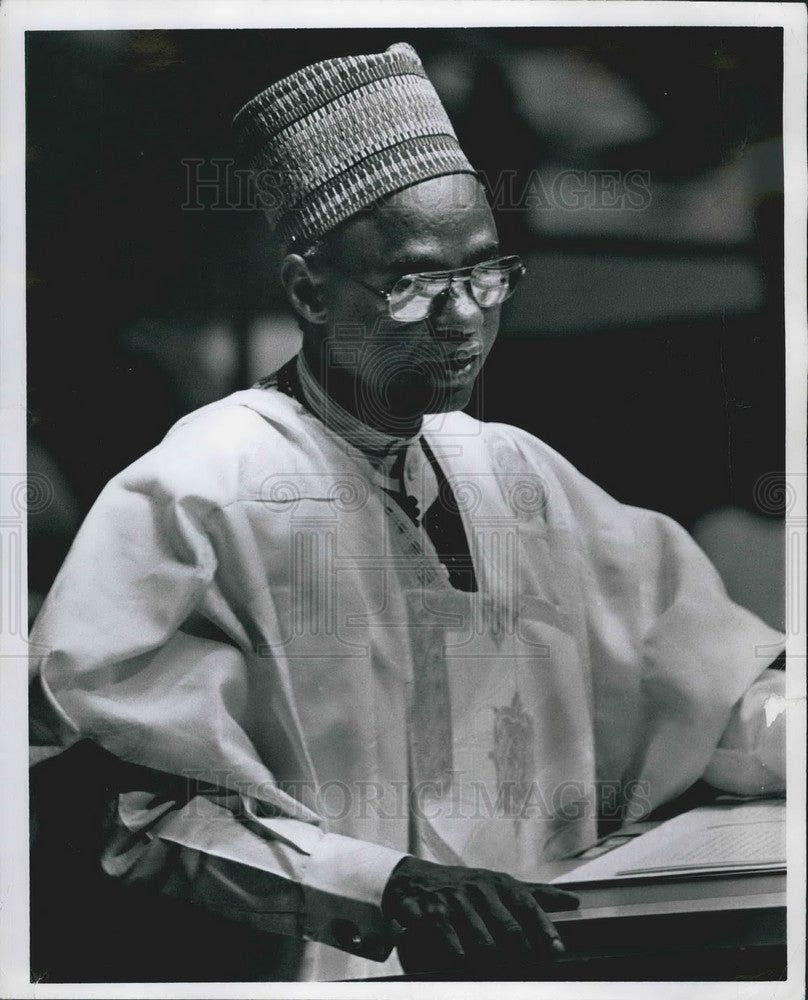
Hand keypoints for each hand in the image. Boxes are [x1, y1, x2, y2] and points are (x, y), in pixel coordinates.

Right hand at [381, 856, 578, 973]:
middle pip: (509, 929)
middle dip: (523, 953)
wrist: (412, 879)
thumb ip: (534, 894)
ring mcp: (455, 901)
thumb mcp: (498, 884)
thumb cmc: (465, 886)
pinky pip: (453, 943)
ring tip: (496, 968)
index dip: (544, 928)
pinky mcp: (432, 914)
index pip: (528, 904)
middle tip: (528, 968)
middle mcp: (478, 889)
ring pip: (483, 941)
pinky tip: (464, 961)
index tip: (558, 950)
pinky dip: (461, 956)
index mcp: (498, 883)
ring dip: (493, 961)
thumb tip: (573, 900)